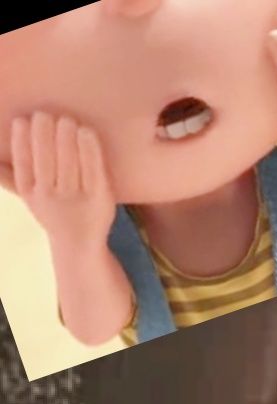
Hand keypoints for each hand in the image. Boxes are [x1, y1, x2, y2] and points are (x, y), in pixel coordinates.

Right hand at [6, 113, 116, 250]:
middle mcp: (50, 198)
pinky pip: (92, 166)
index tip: (22, 120)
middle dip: (43, 129)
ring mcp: (75, 199)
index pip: (22, 162)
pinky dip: (88, 145)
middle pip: (45, 157)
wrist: (81, 246)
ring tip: (66, 120)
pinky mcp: (99, 198)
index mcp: (30, 193)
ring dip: (66, 132)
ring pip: (68, 158)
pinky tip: (85, 131)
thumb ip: (8, 176)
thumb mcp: (29, 196)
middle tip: (47, 115)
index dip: (20, 139)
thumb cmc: (52, 210)